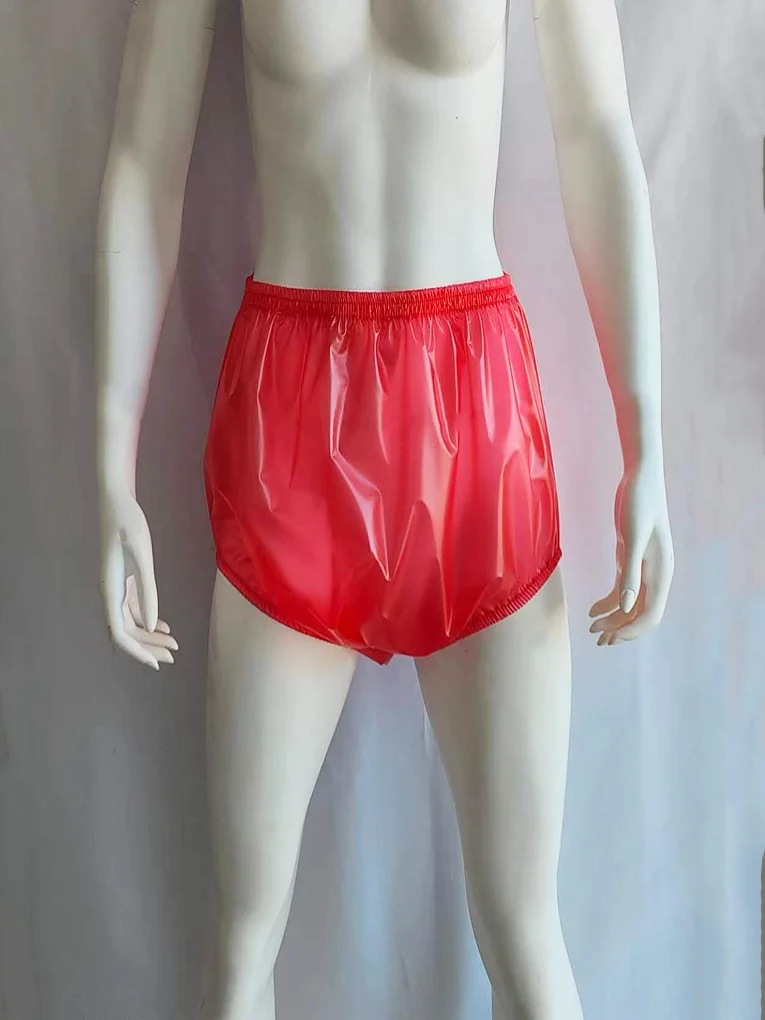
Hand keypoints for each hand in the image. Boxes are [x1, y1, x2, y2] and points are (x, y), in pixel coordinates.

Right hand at [99, 490, 177, 668]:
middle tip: (173, 656)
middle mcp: (109, 592)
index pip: (119, 632)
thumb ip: (147, 590)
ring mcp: (115, 586)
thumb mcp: (142, 555)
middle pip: (126, 632)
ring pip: (130, 622)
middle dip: (148, 647)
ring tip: (173, 645)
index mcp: (110, 589)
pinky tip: (164, 627)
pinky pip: (132, 609)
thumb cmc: (128, 522)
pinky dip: (147, 620)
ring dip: (149, 636)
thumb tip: (151, 624)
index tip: (155, 662)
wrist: (116, 500)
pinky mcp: (122, 579)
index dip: (137, 650)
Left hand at [589, 458, 673, 644]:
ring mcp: (644, 568)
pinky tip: (592, 610)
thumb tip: (624, 606)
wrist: (641, 478)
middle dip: (620, 630)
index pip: (650, 614)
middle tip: (597, 639)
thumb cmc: (639, 503)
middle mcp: (656, 574)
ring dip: (613, 620)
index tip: (609, 638)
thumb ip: (629, 572)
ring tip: (592, 629)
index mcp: (661, 572)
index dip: (630, 631)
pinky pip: (623, 589)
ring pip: (630, 604)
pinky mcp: (632, 559)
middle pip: (640, 614)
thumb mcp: (631, 537)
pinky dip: (609, 603)